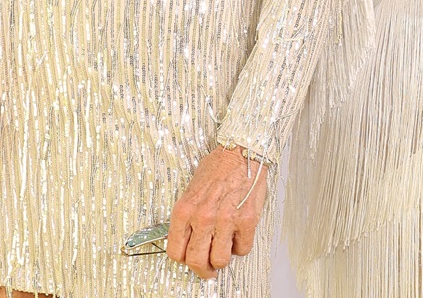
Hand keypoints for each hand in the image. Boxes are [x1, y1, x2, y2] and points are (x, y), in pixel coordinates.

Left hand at [166, 146, 268, 278]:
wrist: (241, 152)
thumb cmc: (218, 167)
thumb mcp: (191, 189)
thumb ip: (188, 216)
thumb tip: (186, 238)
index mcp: (185, 210)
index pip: (176, 251)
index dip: (183, 259)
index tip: (189, 258)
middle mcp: (203, 217)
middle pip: (196, 261)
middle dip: (203, 270)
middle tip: (208, 269)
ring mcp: (225, 220)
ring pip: (220, 260)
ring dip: (222, 259)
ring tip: (225, 250)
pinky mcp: (246, 220)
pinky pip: (242, 249)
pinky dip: (241, 246)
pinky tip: (238, 235)